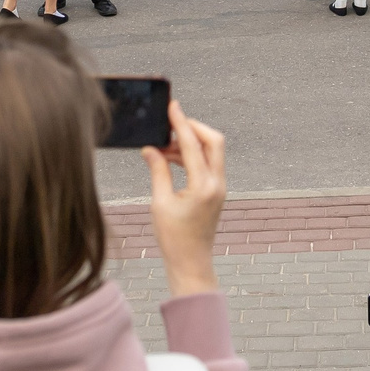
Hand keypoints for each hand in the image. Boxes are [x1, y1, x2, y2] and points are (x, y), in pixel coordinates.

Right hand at [141, 99, 226, 298]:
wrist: (191, 264)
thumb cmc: (174, 239)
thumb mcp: (160, 203)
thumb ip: (157, 171)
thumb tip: (150, 148)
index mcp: (203, 186)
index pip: (193, 144)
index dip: (181, 122)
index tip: (172, 106)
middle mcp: (217, 184)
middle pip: (213, 140)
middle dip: (194, 127)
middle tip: (172, 123)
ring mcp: (219, 188)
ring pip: (212, 151)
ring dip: (190, 142)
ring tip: (164, 146)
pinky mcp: (216, 192)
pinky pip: (208, 163)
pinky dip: (192, 155)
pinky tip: (171, 158)